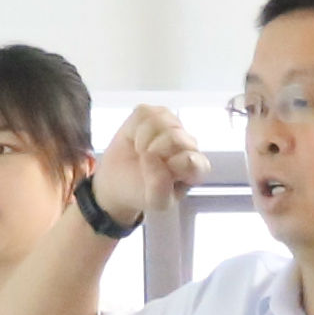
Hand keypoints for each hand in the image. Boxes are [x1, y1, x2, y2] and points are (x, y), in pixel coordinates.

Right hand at [90, 103, 202, 224]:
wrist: (117, 183)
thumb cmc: (143, 191)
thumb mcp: (156, 201)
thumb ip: (160, 188)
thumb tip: (153, 157)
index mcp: (196, 167)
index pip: (192, 160)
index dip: (170, 167)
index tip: (156, 176)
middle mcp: (188, 143)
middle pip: (175, 137)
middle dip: (153, 152)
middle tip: (145, 163)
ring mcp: (172, 125)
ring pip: (160, 120)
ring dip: (143, 139)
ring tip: (140, 151)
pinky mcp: (153, 114)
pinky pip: (144, 112)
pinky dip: (134, 127)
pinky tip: (135, 139)